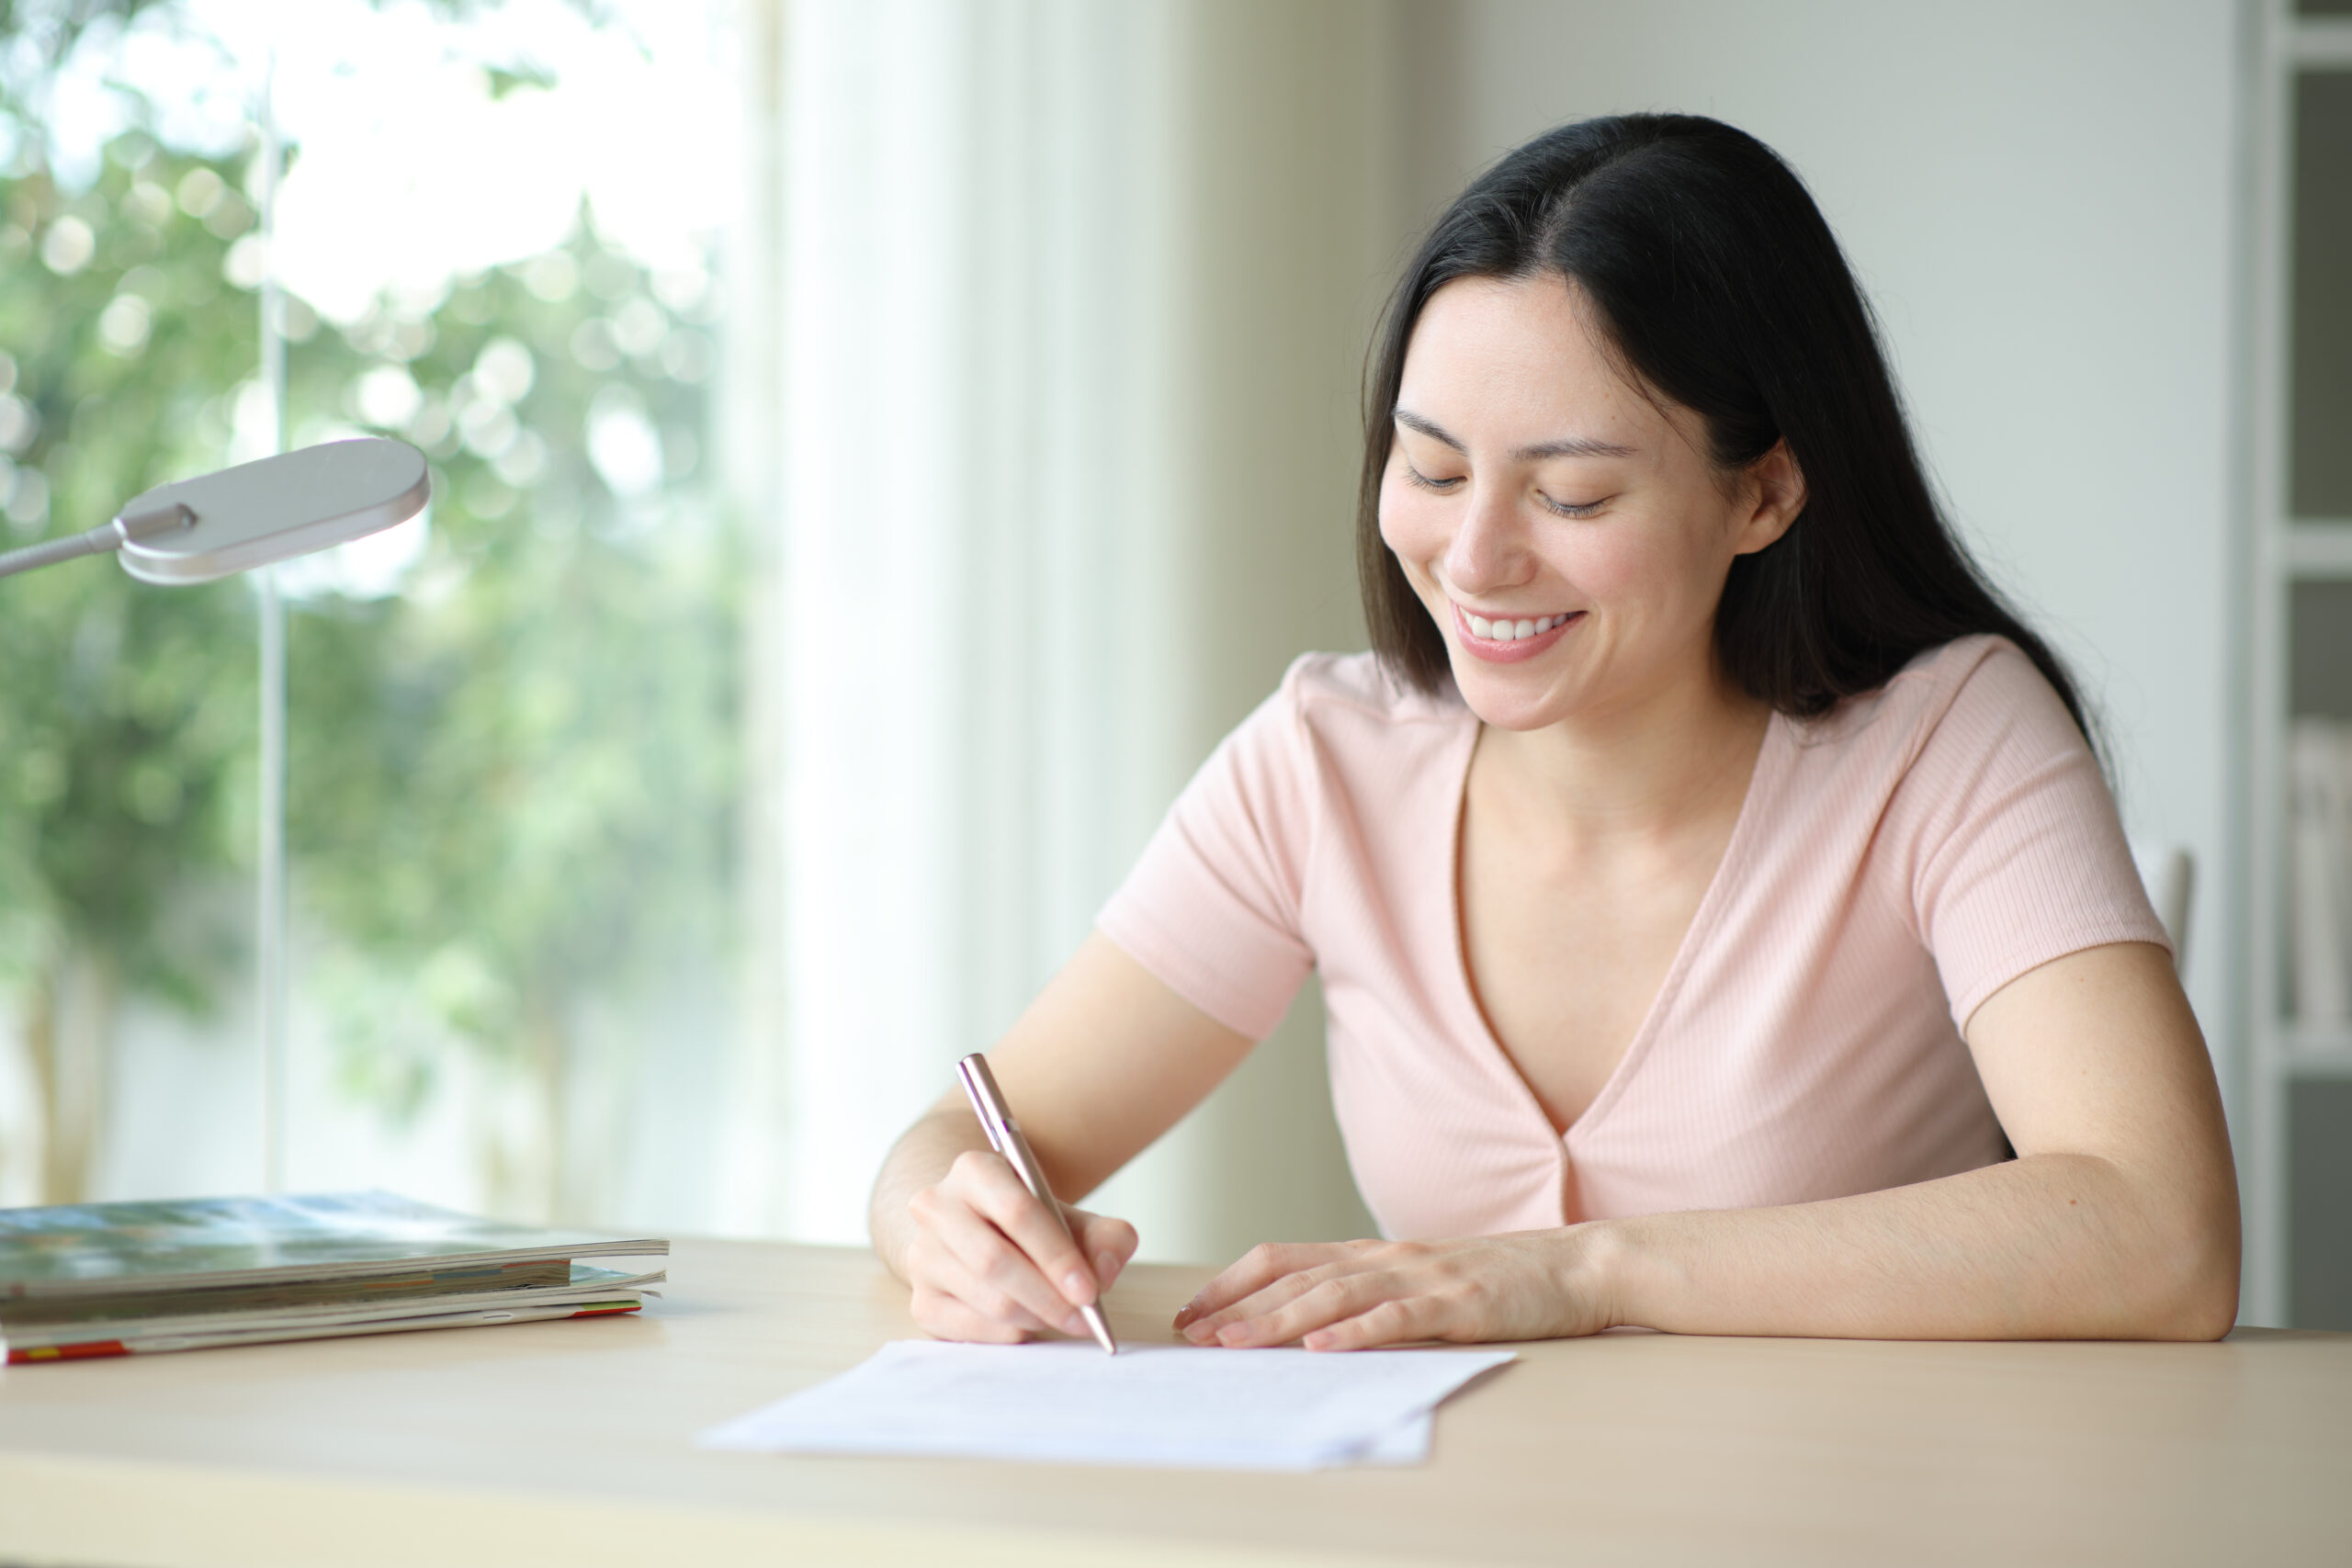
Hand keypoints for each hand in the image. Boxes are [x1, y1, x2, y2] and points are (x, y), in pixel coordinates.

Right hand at [902, 1148, 1138, 1343]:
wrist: (982, 1234)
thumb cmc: (1034, 1228)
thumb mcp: (1075, 1219)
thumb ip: (1106, 1238)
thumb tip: (1103, 1270)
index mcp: (975, 1170)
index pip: (1017, 1211)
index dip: (1056, 1255)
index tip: (1089, 1290)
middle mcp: (937, 1207)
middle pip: (994, 1260)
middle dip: (1047, 1295)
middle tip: (1083, 1317)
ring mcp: (922, 1256)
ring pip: (986, 1298)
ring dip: (1035, 1316)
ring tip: (1064, 1318)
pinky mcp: (921, 1301)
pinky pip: (971, 1329)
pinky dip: (1010, 1333)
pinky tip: (1030, 1323)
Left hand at [1171, 1230, 1614, 1350]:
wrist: (1577, 1266)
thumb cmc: (1497, 1280)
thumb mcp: (1420, 1280)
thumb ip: (1369, 1292)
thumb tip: (1307, 1323)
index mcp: (1373, 1253)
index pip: (1285, 1258)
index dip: (1234, 1282)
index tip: (1192, 1312)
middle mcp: (1388, 1257)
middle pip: (1298, 1278)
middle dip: (1240, 1307)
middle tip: (1192, 1336)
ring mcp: (1423, 1276)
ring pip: (1337, 1295)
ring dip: (1281, 1321)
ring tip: (1237, 1343)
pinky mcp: (1460, 1302)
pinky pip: (1400, 1317)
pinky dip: (1358, 1331)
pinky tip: (1325, 1347)